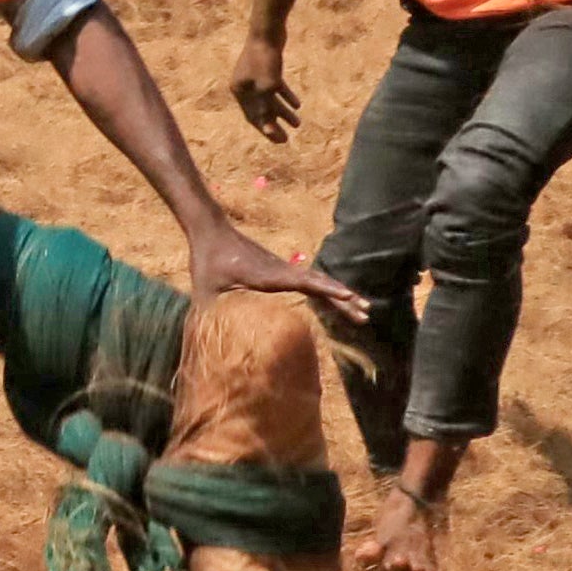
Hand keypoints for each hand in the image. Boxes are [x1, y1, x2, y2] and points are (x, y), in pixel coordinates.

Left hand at [181, 212, 363, 319]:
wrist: (211, 231)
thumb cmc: (207, 260)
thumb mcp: (205, 289)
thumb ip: (208, 313)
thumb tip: (207, 339)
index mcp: (269, 275)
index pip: (305, 283)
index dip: (327, 290)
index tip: (348, 296)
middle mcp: (283, 271)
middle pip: (321, 284)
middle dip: (344, 300)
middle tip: (366, 314)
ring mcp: (284, 269)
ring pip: (319, 282)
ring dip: (340, 296)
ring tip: (362, 309)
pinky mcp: (281, 270)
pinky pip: (310, 281)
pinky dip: (327, 291)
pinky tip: (337, 300)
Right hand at [228, 35, 296, 142]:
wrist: (267, 31)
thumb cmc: (265, 59)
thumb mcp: (267, 86)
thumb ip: (266, 107)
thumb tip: (267, 128)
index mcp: (240, 92)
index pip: (253, 117)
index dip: (267, 131)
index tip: (281, 142)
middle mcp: (245, 87)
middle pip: (261, 111)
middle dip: (275, 125)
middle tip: (288, 139)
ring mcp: (255, 78)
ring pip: (270, 100)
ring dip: (283, 112)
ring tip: (298, 124)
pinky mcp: (266, 69)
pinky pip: (276, 88)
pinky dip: (285, 97)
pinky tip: (298, 104)